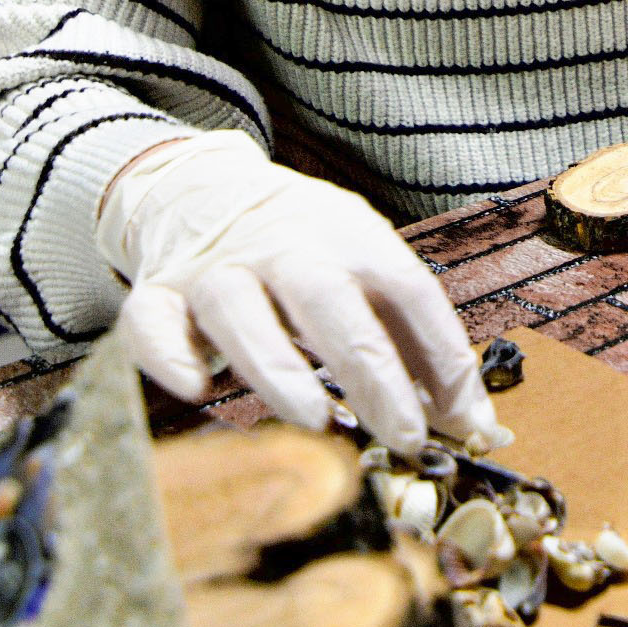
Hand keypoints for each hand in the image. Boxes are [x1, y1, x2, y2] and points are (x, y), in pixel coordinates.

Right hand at [95, 132, 493, 451]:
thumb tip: (475, 429)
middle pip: (329, 300)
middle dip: (369, 371)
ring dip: (278, 369)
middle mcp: (285, 246)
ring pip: (240, 311)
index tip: (462, 424)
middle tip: (400, 435)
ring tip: (314, 421)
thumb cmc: (307, 250)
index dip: (441, 357)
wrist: (205, 191)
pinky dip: (169, 357)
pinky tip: (197, 390)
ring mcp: (217, 268)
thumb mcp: (371, 272)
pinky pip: (152, 323)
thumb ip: (420, 347)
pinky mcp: (159, 294)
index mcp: (353, 237)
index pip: (409, 290)